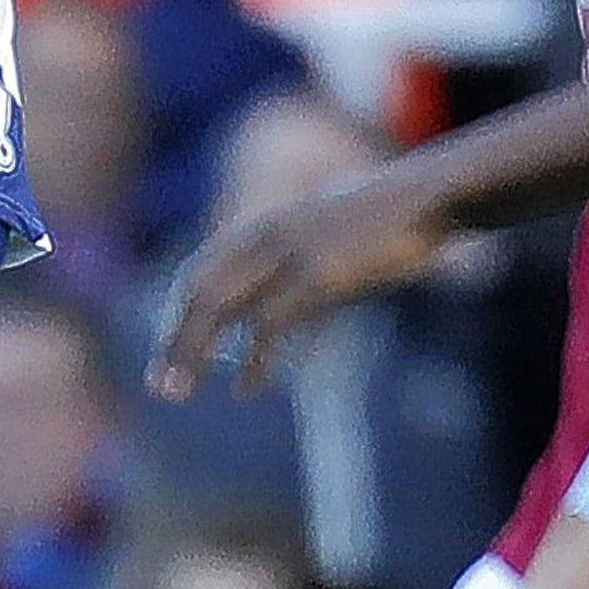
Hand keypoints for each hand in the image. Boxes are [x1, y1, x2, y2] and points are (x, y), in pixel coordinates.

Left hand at [149, 176, 448, 398]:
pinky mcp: (317, 273)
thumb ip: (298, 263)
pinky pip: (270, 323)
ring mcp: (287, 251)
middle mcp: (264, 234)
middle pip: (199, 290)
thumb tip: (286, 303)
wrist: (429, 197)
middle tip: (158, 385)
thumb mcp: (328, 235)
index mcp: (264, 225)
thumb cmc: (385, 222)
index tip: (168, 349)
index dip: (179, 312)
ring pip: (218, 306)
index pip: (200, 269)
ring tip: (178, 391)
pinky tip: (246, 389)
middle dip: (174, 339)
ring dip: (192, 353)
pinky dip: (252, 360)